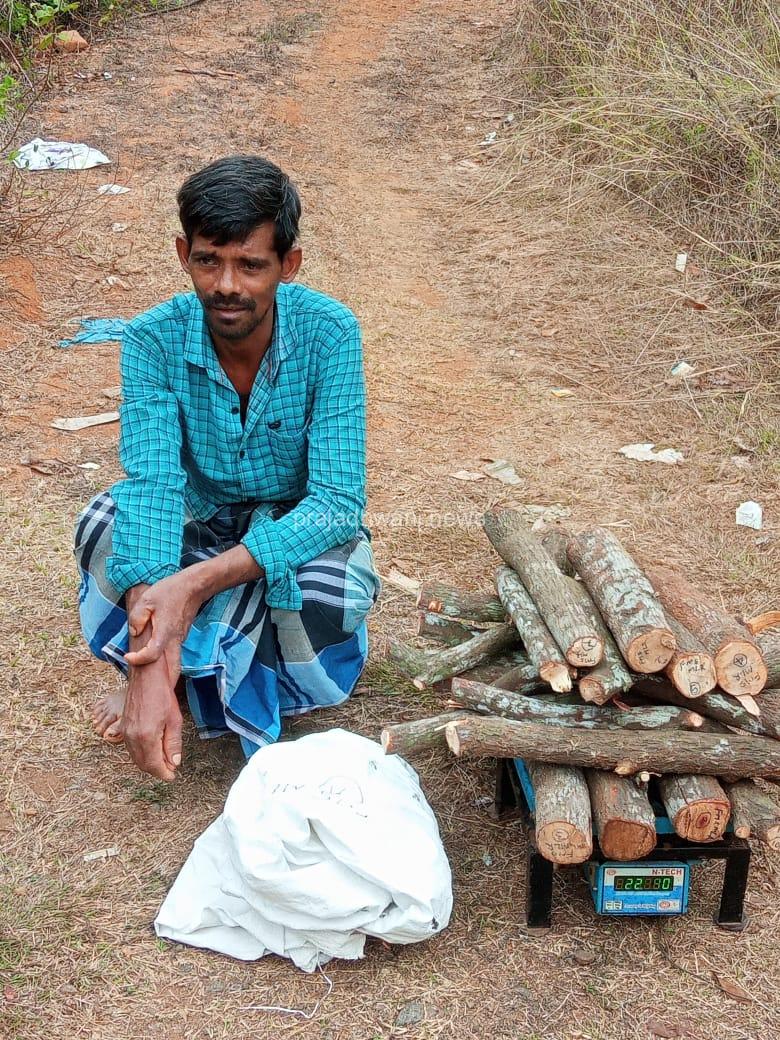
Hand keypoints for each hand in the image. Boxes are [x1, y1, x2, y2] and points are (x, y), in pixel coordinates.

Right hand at [121, 653, 182, 780]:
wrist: (145, 677)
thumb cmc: (162, 695)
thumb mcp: (174, 720)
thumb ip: (173, 743)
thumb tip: (174, 762)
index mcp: (146, 736)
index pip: (154, 764)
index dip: (164, 773)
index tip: (172, 776)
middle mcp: (132, 737)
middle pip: (143, 764)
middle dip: (157, 769)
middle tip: (170, 770)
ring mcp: (125, 732)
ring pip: (136, 757)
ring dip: (149, 763)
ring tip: (164, 762)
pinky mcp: (123, 727)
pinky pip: (131, 748)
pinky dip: (141, 754)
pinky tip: (152, 751)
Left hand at [124, 571, 202, 676]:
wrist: (193, 588)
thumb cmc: (170, 592)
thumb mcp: (147, 600)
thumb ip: (137, 618)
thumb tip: (134, 632)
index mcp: (165, 632)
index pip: (152, 655)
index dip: (139, 659)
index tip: (128, 657)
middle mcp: (175, 640)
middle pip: (173, 670)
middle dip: (164, 684)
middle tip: (151, 692)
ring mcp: (180, 640)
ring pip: (175, 664)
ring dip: (166, 675)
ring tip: (151, 682)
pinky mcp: (181, 637)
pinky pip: (174, 655)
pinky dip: (167, 663)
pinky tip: (156, 663)